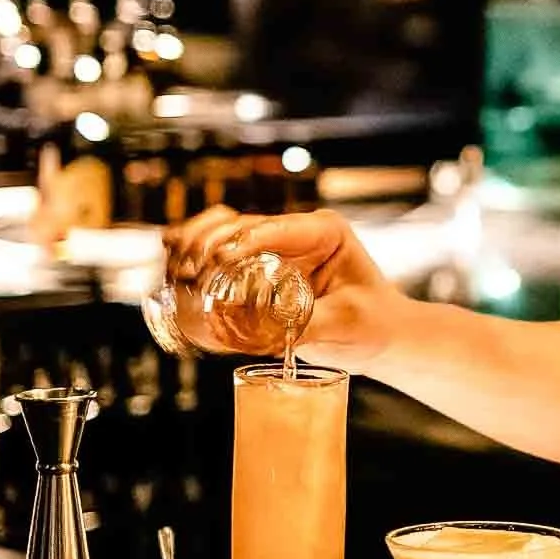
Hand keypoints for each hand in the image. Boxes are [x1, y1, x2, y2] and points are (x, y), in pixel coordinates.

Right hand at [162, 208, 408, 370]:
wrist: (383, 334)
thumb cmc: (373, 326)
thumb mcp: (345, 325)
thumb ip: (306, 325)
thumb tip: (261, 335)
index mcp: (323, 231)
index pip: (274, 228)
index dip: (240, 242)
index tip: (215, 261)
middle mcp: (295, 232)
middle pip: (238, 224)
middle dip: (207, 243)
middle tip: (188, 272)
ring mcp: (273, 247)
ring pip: (221, 231)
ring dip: (194, 246)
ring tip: (176, 272)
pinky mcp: (259, 268)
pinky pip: (219, 254)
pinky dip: (195, 260)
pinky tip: (176, 275)